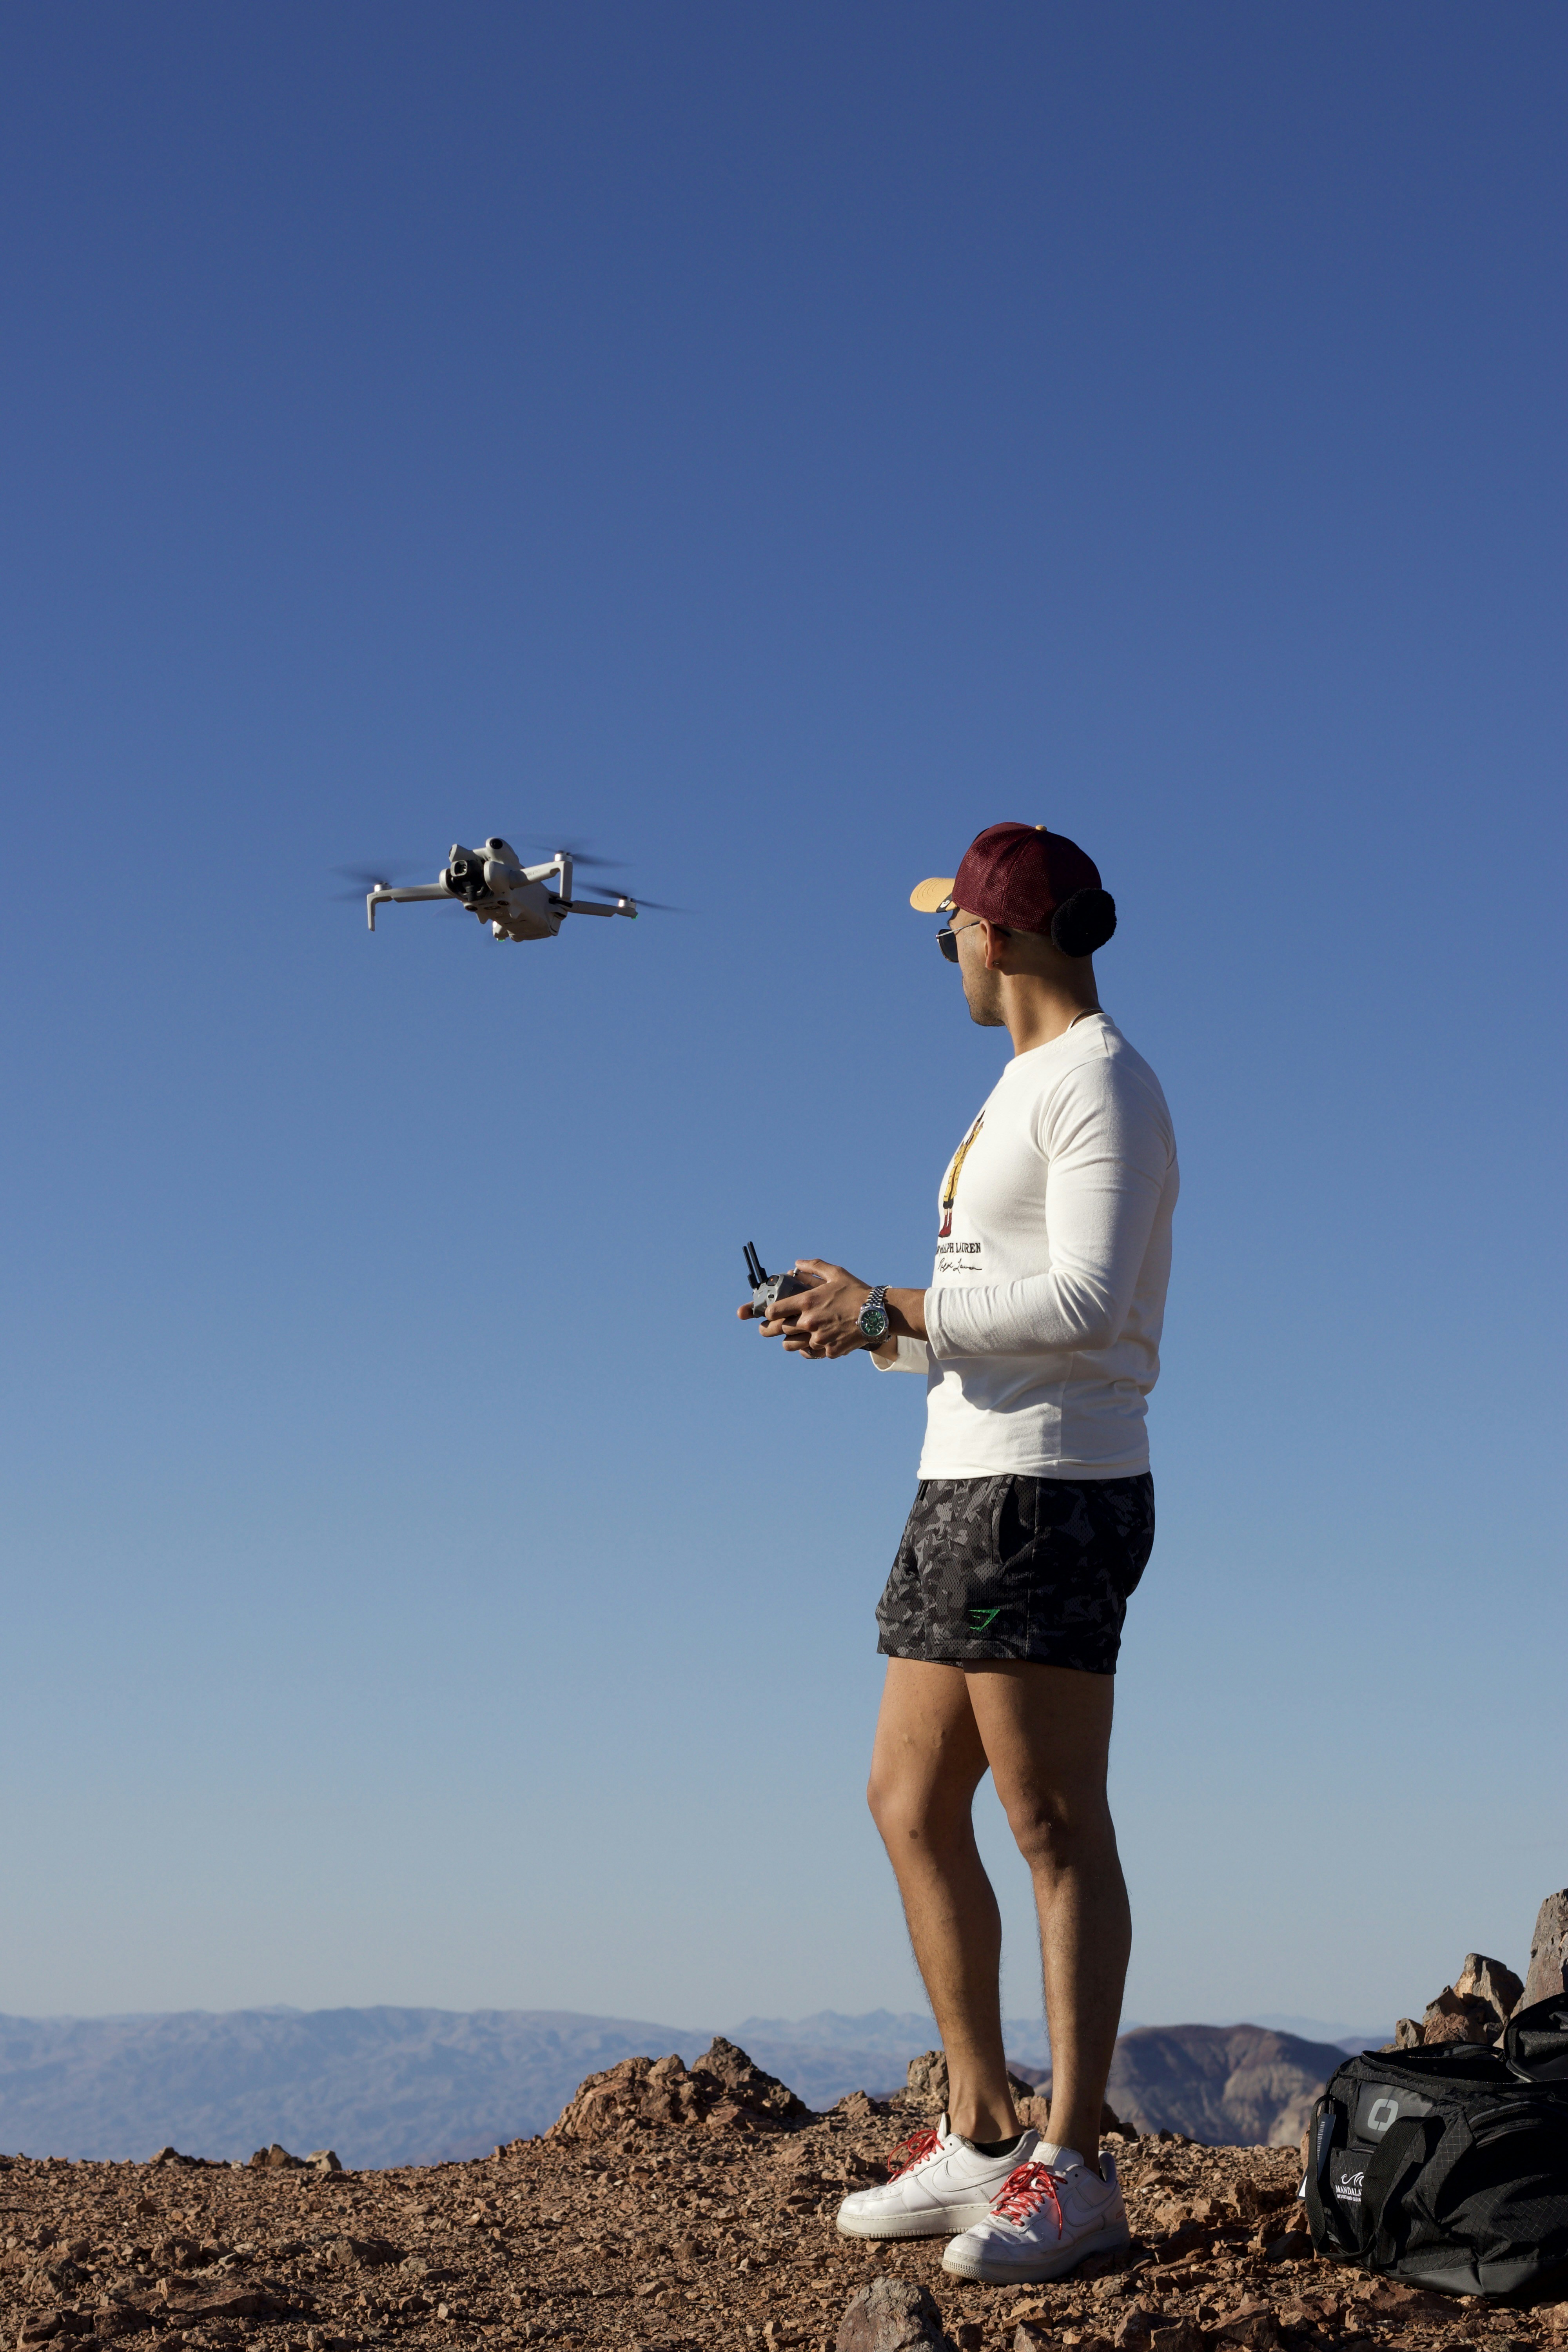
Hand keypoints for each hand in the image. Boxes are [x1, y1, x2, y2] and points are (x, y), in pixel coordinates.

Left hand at [760, 1259, 876, 1358]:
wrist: (878, 1314)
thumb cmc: (856, 1291)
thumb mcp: (836, 1273)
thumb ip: (814, 1267)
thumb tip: (796, 1263)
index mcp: (807, 1302)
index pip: (773, 1311)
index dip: (766, 1313)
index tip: (767, 1313)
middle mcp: (809, 1322)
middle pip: (776, 1330)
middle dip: (766, 1329)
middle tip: (764, 1329)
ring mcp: (819, 1339)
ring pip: (789, 1345)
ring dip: (787, 1340)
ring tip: (787, 1337)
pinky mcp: (829, 1351)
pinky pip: (809, 1353)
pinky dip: (808, 1349)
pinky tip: (811, 1343)